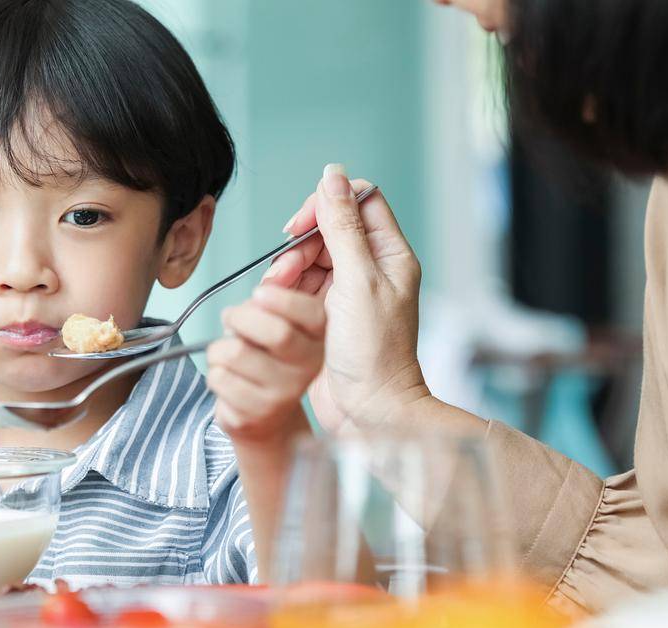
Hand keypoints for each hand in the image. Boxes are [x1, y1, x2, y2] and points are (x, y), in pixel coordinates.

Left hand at [207, 285, 325, 442]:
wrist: (268, 421)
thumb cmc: (267, 362)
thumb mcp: (276, 325)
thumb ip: (272, 299)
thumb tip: (269, 279)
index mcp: (316, 339)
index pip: (311, 314)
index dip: (281, 299)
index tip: (259, 293)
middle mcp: (307, 367)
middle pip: (277, 333)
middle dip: (241, 317)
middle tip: (231, 317)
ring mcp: (284, 393)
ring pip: (235, 353)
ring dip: (219, 349)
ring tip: (228, 356)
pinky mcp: (256, 413)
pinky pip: (219, 378)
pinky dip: (214, 373)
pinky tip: (229, 380)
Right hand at [264, 164, 429, 433]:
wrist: (370, 411)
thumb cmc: (374, 353)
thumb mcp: (357, 281)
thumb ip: (343, 227)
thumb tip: (333, 175)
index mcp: (391, 255)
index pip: (358, 203)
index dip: (326, 205)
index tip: (300, 227)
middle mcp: (372, 271)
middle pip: (328, 232)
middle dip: (300, 247)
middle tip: (284, 274)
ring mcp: (350, 295)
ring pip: (310, 261)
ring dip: (288, 272)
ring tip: (277, 296)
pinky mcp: (329, 317)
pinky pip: (302, 289)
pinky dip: (287, 294)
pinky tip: (278, 309)